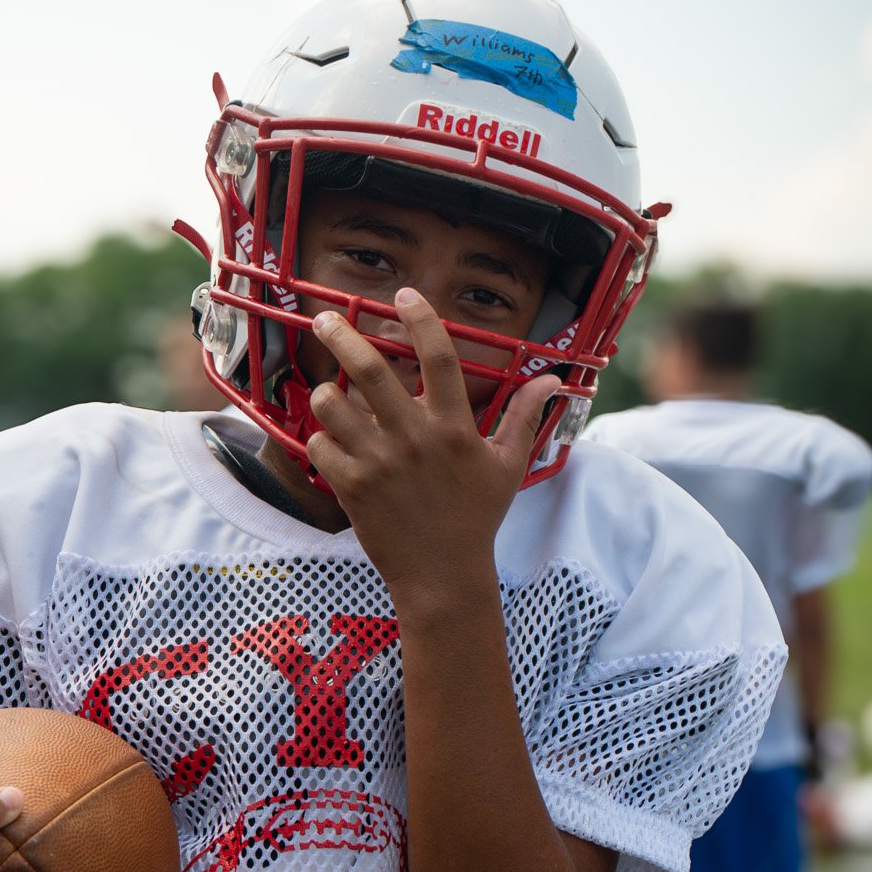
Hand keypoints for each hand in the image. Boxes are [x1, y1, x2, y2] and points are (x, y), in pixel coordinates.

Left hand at [305, 290, 558, 602]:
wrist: (443, 577)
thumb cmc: (476, 518)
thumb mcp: (507, 467)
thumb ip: (524, 418)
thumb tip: (553, 381)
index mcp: (455, 429)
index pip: (440, 358)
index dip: (421, 318)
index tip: (403, 294)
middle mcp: (415, 439)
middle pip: (370, 369)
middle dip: (342, 334)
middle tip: (325, 318)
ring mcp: (379, 463)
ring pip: (333, 404)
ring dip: (327, 393)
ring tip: (330, 394)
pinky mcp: (351, 488)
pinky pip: (318, 445)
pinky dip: (319, 438)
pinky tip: (331, 444)